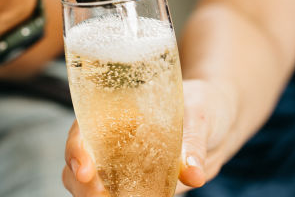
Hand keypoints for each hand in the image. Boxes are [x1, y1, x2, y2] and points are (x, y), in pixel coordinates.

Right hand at [63, 79, 236, 195]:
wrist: (217, 119)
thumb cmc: (204, 106)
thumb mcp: (200, 115)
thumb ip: (194, 142)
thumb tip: (193, 175)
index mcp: (116, 112)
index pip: (82, 130)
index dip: (77, 149)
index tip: (85, 169)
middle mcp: (112, 138)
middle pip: (79, 161)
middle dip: (81, 182)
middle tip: (99, 193)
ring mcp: (122, 162)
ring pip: (90, 181)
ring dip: (92, 194)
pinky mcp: (137, 181)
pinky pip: (117, 192)